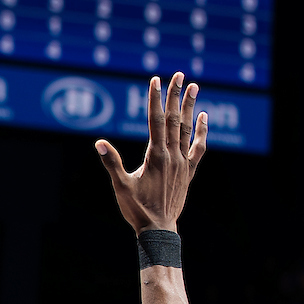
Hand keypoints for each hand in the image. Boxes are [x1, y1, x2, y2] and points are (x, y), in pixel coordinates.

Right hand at [95, 73, 206, 232]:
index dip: (155, 99)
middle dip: (175, 95)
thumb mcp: (121, 186)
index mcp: (155, 156)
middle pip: (175, 119)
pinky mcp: (189, 172)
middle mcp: (172, 155)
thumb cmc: (137, 209)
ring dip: (190, 106)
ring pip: (188, 129)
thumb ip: (111, 162)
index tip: (155, 80)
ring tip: (194, 86)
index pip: (156, 120)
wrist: (159, 229)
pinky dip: (202, 132)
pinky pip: (198, 148)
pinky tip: (204, 118)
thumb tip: (99, 143)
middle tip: (178, 74)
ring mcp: (183, 163)